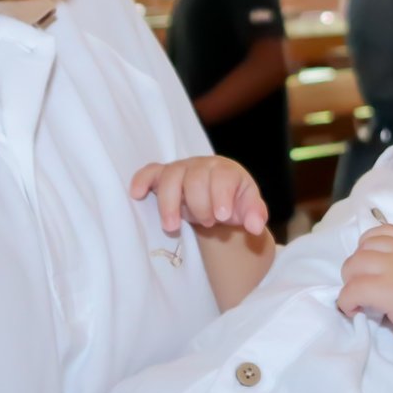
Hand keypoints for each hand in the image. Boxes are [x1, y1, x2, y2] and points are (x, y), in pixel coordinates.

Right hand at [129, 156, 267, 236]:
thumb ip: (255, 215)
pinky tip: (137, 195)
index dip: (221, 196)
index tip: (221, 216)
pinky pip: (149, 172)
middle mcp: (202, 165)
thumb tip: (256, 227)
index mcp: (226, 170)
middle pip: (195, 179)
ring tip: (172, 227)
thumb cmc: (233, 202)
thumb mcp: (248, 209)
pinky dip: (141, 181)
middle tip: (207, 224)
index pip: (223, 177)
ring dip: (169, 203)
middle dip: (199, 205)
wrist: (217, 199)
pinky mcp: (163, 176)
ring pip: (170, 176)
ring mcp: (181, 168)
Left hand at [336, 223, 392, 350]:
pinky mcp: (381, 289)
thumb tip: (391, 278)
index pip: (380, 232)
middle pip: (360, 251)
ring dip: (350, 284)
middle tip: (365, 289)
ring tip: (359, 300)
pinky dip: (347, 302)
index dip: (368, 248)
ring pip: (351, 267)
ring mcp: (389, 268)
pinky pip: (349, 291)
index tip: (371, 266)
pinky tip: (355, 311)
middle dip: (357, 270)